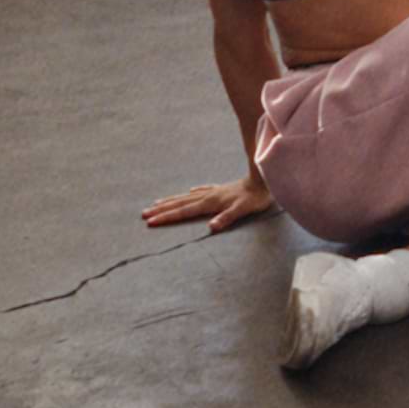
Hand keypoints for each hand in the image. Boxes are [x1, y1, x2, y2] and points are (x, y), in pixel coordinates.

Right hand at [143, 173, 275, 233]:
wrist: (264, 179)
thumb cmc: (255, 197)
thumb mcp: (243, 210)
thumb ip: (227, 218)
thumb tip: (211, 228)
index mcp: (210, 202)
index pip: (184, 211)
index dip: (166, 217)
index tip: (150, 222)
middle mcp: (208, 196)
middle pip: (180, 203)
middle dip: (161, 209)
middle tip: (143, 214)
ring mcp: (214, 191)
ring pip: (187, 196)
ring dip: (171, 201)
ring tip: (156, 203)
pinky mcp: (221, 189)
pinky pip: (201, 191)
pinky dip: (191, 193)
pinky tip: (189, 191)